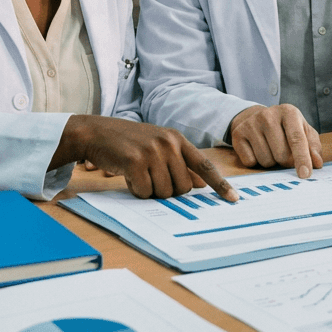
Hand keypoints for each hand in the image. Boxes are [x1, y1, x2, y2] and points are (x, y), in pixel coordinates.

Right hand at [56, 116, 237, 200]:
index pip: (205, 165)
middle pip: (183, 187)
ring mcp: (153, 151)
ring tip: (139, 174)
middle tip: (152, 178)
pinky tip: (129, 175)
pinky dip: (136, 190)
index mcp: (177, 139)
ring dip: (150, 190)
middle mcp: (169, 143)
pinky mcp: (136, 161)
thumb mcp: (158, 146)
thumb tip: (200, 185)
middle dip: (167, 190)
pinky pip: (145, 192)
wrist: (97, 133)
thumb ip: (179, 162)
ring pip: (164, 192)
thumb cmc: (128, 142)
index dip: (220, 184)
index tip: (234, 199)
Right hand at [228, 104, 323, 177]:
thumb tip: (317, 163)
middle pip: (281, 154)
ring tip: (270, 149)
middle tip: (284, 153)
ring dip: (271, 162)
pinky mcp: (238, 134)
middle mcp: (268, 115)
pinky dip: (256, 161)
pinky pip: (250, 162)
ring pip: (266, 160)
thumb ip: (313, 147)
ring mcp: (251, 124)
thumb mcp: (303, 131)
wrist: (256, 118)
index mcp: (288, 112)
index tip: (305, 174)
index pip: (297, 139)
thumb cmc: (285, 128)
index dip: (302, 158)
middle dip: (285, 161)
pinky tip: (257, 149)